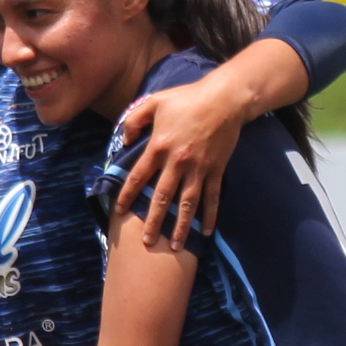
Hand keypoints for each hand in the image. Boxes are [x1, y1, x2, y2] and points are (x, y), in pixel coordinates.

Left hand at [113, 70, 250, 244]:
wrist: (225, 99)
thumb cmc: (188, 98)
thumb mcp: (155, 101)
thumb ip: (135, 119)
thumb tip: (124, 139)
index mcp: (159, 146)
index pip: (139, 176)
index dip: (128, 194)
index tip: (120, 210)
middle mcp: (177, 162)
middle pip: (162, 197)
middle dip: (153, 221)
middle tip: (147, 242)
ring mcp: (198, 168)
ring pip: (187, 204)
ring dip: (181, 226)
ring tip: (176, 246)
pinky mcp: (216, 170)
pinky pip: (212, 197)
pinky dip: (210, 216)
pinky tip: (206, 232)